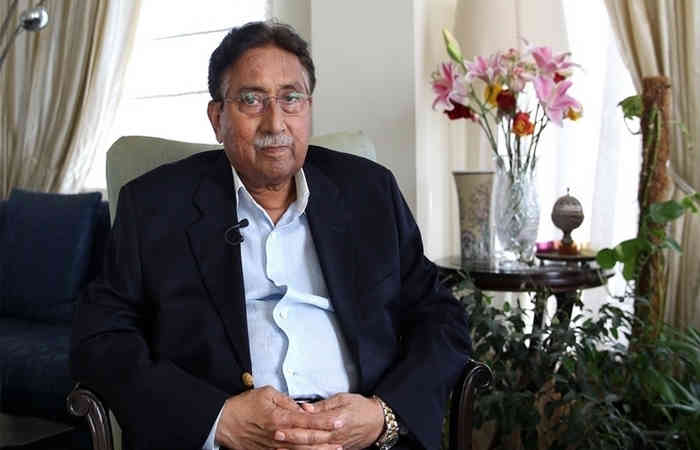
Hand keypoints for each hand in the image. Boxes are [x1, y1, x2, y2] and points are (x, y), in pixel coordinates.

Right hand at [215, 386, 341, 449]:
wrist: (223, 422)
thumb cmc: (243, 406)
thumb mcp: (266, 394)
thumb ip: (287, 400)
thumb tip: (302, 408)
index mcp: (279, 418)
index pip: (308, 420)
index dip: (325, 421)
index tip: (338, 420)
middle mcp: (279, 435)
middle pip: (308, 440)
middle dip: (327, 440)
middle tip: (342, 439)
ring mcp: (274, 447)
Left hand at [276, 393, 383, 449]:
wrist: (378, 422)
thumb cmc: (361, 408)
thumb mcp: (343, 399)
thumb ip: (323, 405)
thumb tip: (305, 407)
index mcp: (336, 420)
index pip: (312, 424)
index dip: (296, 425)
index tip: (281, 423)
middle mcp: (335, 435)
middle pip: (310, 439)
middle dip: (292, 438)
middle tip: (276, 435)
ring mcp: (336, 445)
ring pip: (313, 449)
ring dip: (296, 449)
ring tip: (280, 447)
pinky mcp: (338, 449)